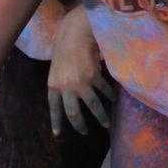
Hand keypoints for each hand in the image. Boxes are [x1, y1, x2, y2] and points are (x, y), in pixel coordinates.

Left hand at [47, 6, 114, 134]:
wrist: (75, 33)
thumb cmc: (64, 48)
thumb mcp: (57, 69)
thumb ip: (61, 84)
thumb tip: (70, 100)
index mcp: (53, 85)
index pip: (54, 108)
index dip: (56, 122)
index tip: (58, 134)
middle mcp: (66, 87)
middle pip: (73, 113)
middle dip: (80, 125)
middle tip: (85, 132)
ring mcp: (81, 82)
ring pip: (93, 106)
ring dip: (101, 117)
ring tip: (106, 124)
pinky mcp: (94, 76)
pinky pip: (103, 91)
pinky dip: (109, 95)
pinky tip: (114, 99)